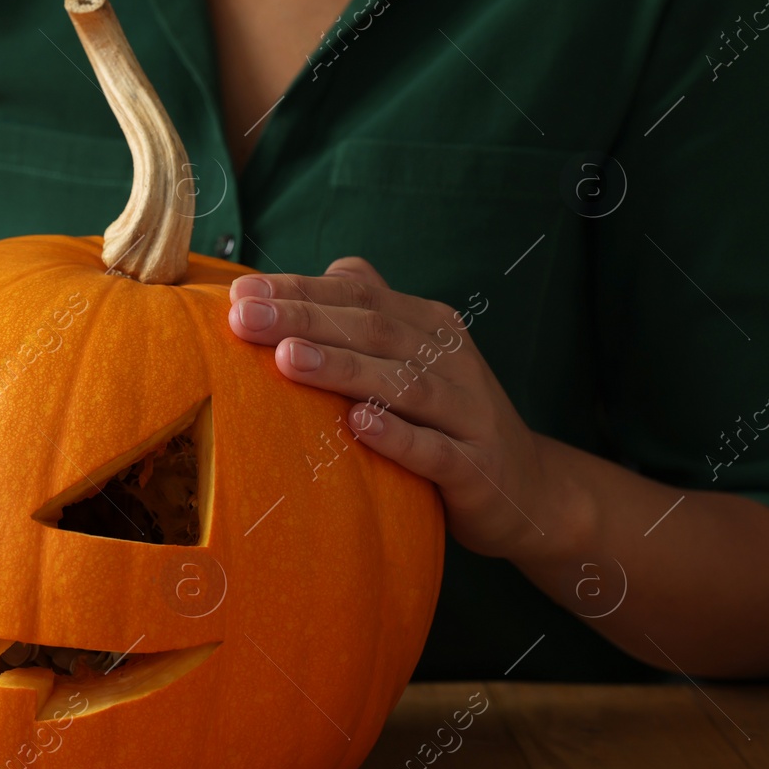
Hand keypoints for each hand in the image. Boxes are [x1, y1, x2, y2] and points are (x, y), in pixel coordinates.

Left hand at [227, 256, 558, 559]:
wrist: (528, 490)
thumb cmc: (445, 419)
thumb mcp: (412, 358)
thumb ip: (368, 317)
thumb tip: (310, 277)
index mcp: (428, 324)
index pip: (360, 293)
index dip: (301, 289)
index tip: (240, 294)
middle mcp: (450, 358)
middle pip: (374, 328)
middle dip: (306, 319)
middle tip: (245, 318)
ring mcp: (468, 413)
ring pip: (404, 382)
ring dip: (343, 367)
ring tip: (288, 358)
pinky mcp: (476, 468)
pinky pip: (434, 450)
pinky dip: (397, 435)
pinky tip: (357, 424)